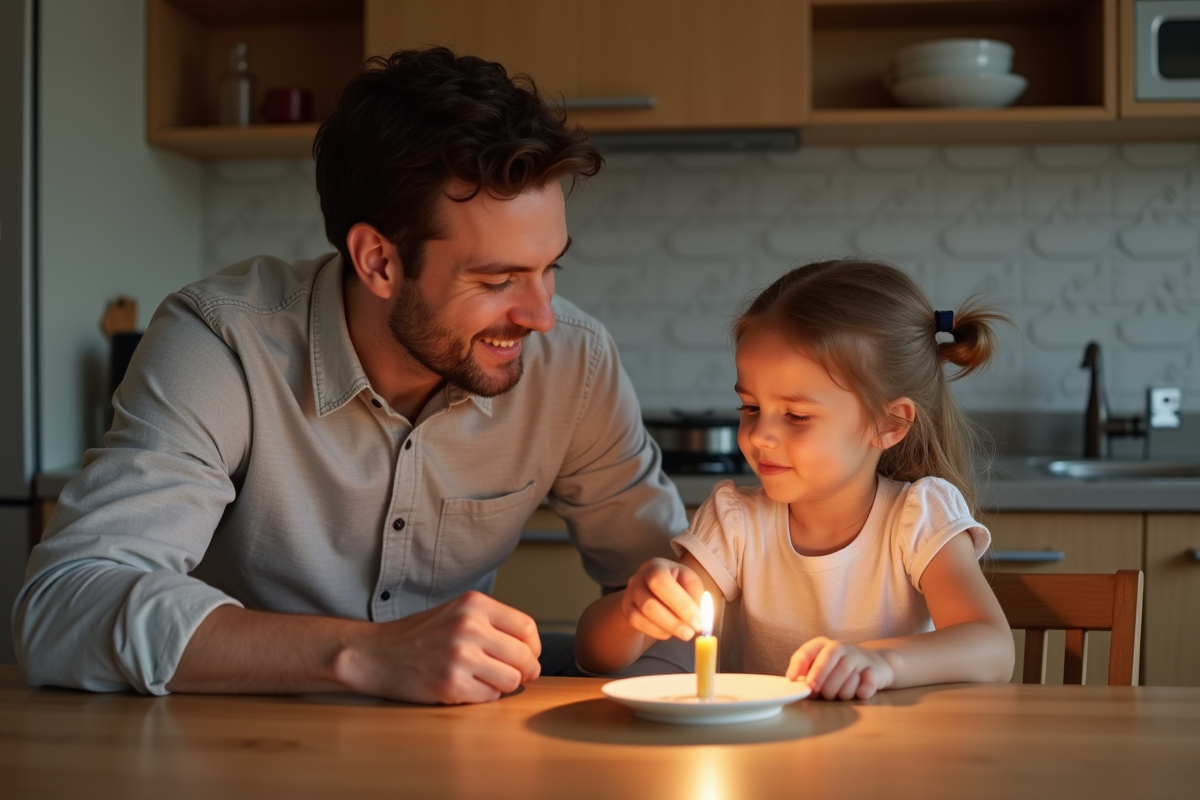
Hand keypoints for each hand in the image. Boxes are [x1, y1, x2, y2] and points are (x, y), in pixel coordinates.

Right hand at [332, 591, 541, 704]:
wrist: (375, 654)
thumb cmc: (419, 635)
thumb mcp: (457, 612)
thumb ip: (492, 623)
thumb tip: (532, 650)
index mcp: (474, 604)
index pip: (527, 628)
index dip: (533, 648)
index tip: (527, 657)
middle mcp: (470, 626)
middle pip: (524, 656)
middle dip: (526, 671)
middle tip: (516, 675)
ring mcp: (460, 656)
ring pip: (511, 680)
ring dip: (503, 685)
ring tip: (485, 679)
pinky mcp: (451, 684)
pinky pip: (489, 696)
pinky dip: (483, 696)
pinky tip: (465, 687)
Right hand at [619, 558, 704, 641]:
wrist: (654, 589)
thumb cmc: (677, 584)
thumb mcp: (690, 582)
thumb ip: (696, 596)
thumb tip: (699, 617)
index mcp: (656, 566)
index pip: (662, 581)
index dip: (680, 603)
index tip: (697, 622)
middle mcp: (638, 578)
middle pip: (648, 602)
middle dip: (672, 621)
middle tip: (690, 633)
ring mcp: (629, 595)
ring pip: (641, 616)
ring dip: (665, 628)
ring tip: (683, 633)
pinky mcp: (626, 609)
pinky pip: (637, 624)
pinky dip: (656, 631)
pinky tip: (669, 632)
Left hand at [786, 637, 894, 700]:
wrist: (875, 665)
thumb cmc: (839, 669)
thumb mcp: (821, 667)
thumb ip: (807, 673)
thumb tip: (796, 684)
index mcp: (824, 645)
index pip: (808, 651)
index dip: (798, 666)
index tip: (793, 680)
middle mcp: (842, 648)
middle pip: (828, 660)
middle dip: (819, 679)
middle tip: (815, 693)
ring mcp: (860, 658)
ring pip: (847, 675)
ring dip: (839, 691)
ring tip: (837, 696)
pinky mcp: (875, 671)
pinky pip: (867, 684)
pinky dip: (860, 692)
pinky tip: (858, 693)